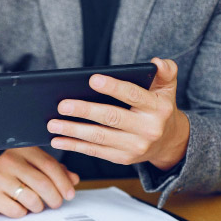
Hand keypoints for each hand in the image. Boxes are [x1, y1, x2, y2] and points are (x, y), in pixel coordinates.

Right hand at [0, 147, 79, 217]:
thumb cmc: (11, 175)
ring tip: (35, 205)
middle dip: (55, 198)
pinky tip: (18, 208)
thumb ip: (54, 172)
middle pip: (43, 184)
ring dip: (38, 207)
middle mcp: (9, 161)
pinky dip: (22, 213)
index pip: (50, 166)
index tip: (70, 194)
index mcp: (23, 150)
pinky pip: (16, 210)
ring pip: (31, 199)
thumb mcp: (31, 168)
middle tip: (56, 204)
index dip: (63, 182)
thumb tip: (74, 180)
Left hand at [47, 58, 189, 169]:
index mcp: (157, 108)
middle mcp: (147, 129)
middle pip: (111, 117)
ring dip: (73, 131)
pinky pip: (95, 151)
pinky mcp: (122, 158)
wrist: (167, 142)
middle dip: (85, 111)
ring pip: (99, 137)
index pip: (133, 95)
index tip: (92, 80)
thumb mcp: (167, 88)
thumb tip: (156, 62)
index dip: (113, 87)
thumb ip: (166, 71)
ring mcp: (134, 146)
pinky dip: (74, 146)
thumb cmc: (159, 108)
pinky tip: (58, 140)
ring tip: (53, 124)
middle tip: (62, 105)